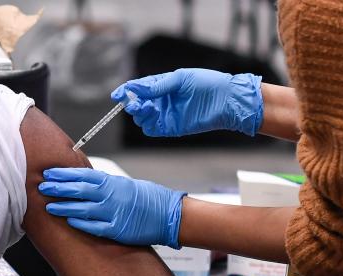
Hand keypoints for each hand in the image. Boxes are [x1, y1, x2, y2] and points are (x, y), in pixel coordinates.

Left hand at [38, 168, 185, 248]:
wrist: (168, 214)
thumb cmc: (148, 197)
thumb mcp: (126, 184)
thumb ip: (106, 183)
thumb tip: (86, 180)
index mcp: (112, 181)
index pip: (82, 175)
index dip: (64, 174)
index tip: (49, 173)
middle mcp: (111, 195)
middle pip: (78, 189)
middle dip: (58, 188)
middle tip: (42, 187)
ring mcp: (113, 212)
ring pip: (82, 208)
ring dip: (64, 207)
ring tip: (50, 206)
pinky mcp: (117, 228)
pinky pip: (95, 226)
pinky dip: (81, 223)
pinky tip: (70, 221)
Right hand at [112, 68, 262, 136]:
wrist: (226, 101)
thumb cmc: (207, 84)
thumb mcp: (180, 79)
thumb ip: (157, 85)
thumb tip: (134, 87)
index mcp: (162, 85)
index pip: (137, 88)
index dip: (125, 91)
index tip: (116, 95)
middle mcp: (161, 101)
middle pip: (137, 105)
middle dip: (131, 104)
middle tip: (133, 103)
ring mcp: (165, 115)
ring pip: (142, 118)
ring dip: (138, 114)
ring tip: (145, 107)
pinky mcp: (171, 127)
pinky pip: (152, 128)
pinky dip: (146, 124)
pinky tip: (151, 115)